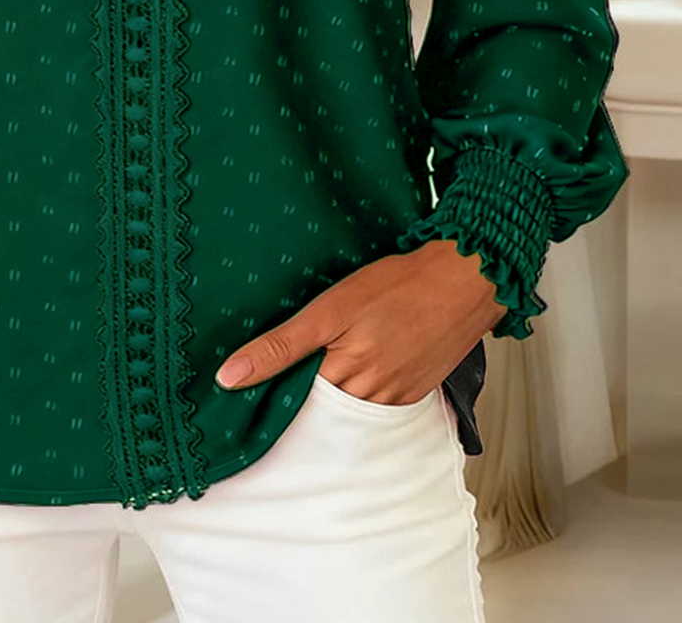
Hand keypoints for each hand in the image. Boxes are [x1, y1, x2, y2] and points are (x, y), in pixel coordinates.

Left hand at [214, 239, 508, 404]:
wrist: (466, 278)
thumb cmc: (398, 284)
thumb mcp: (330, 309)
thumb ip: (280, 346)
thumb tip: (228, 378)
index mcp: (343, 375)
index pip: (292, 406)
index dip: (271, 399)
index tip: (248, 398)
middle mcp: (370, 397)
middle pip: (321, 414)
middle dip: (300, 406)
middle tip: (277, 391)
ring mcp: (396, 398)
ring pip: (349, 412)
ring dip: (331, 401)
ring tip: (318, 375)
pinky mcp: (415, 392)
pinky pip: (378, 407)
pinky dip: (361, 396)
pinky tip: (354, 373)